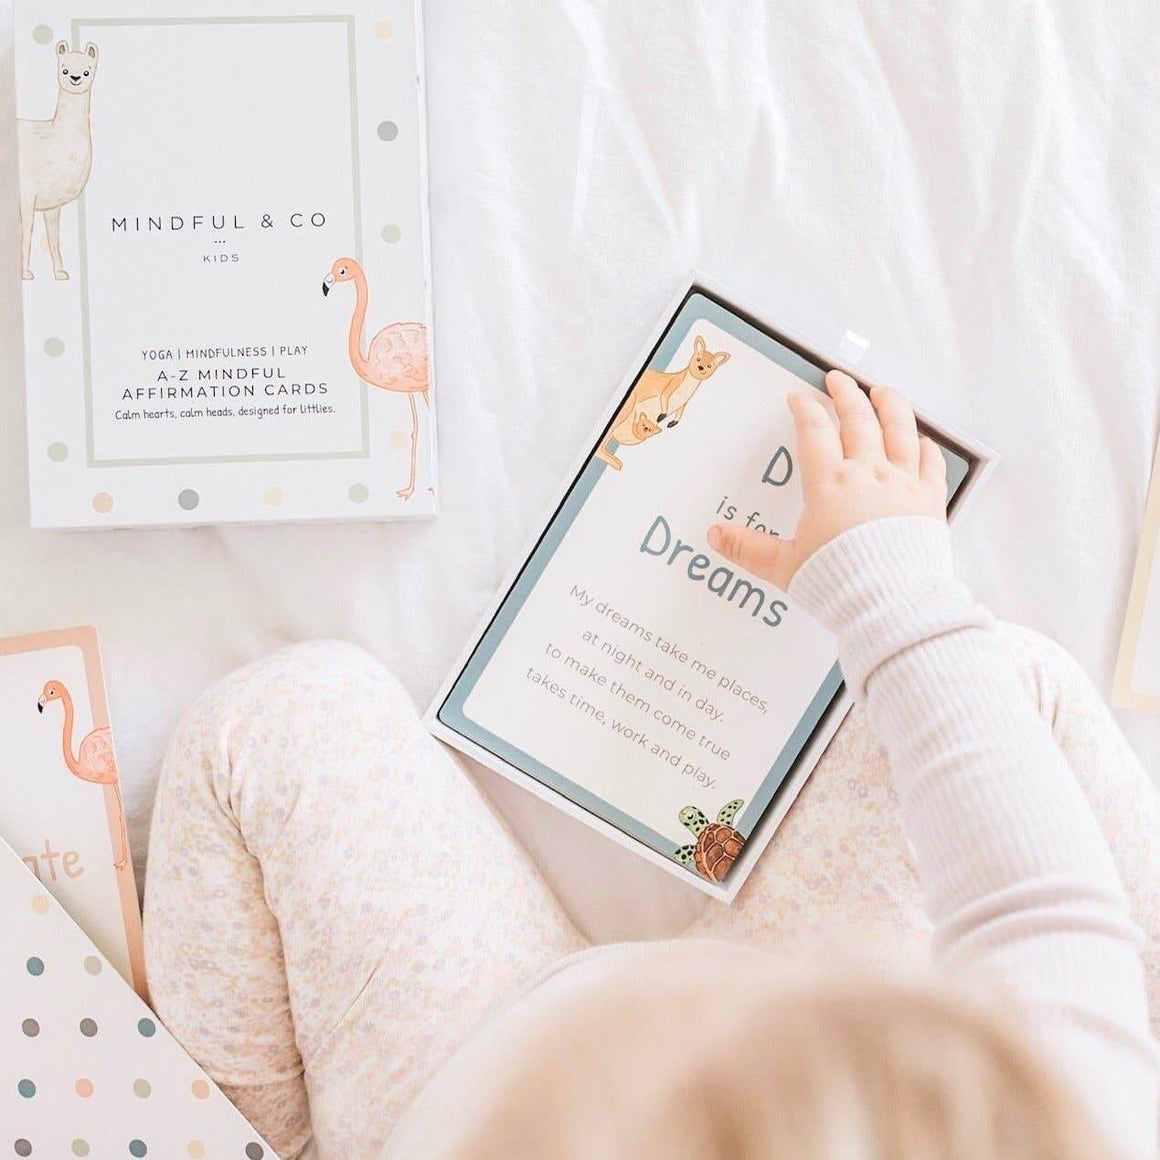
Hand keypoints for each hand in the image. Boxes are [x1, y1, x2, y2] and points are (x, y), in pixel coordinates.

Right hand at [707, 371, 946, 589]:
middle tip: (838, 379)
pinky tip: (923, 440)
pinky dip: (926, 446)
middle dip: (846, 394)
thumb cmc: (839, 582)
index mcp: (829, 483)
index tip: (799, 397)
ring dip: (890, 405)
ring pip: (900, 429)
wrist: (892, 602)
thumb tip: (716, 535)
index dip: (805, 408)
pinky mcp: (930, 501)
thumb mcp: (784, 566)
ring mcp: (903, 483)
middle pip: (858, 419)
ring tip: (882, 391)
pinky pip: (931, 463)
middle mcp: (868, 473)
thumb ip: (749, 548)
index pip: (814, 431)